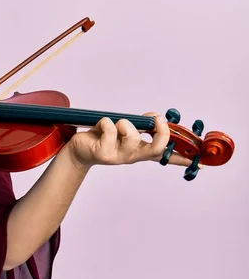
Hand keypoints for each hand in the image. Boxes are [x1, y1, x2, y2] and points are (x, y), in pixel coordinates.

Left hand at [65, 112, 195, 169]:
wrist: (79, 150)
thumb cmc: (103, 137)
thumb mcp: (126, 129)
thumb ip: (142, 124)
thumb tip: (155, 116)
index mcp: (141, 151)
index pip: (166, 156)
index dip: (183, 158)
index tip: (200, 162)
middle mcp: (133, 156)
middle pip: (157, 147)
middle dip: (160, 130)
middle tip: (155, 118)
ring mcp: (119, 156)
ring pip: (131, 135)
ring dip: (124, 122)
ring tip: (115, 124)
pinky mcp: (103, 154)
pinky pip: (110, 129)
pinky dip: (105, 122)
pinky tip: (100, 127)